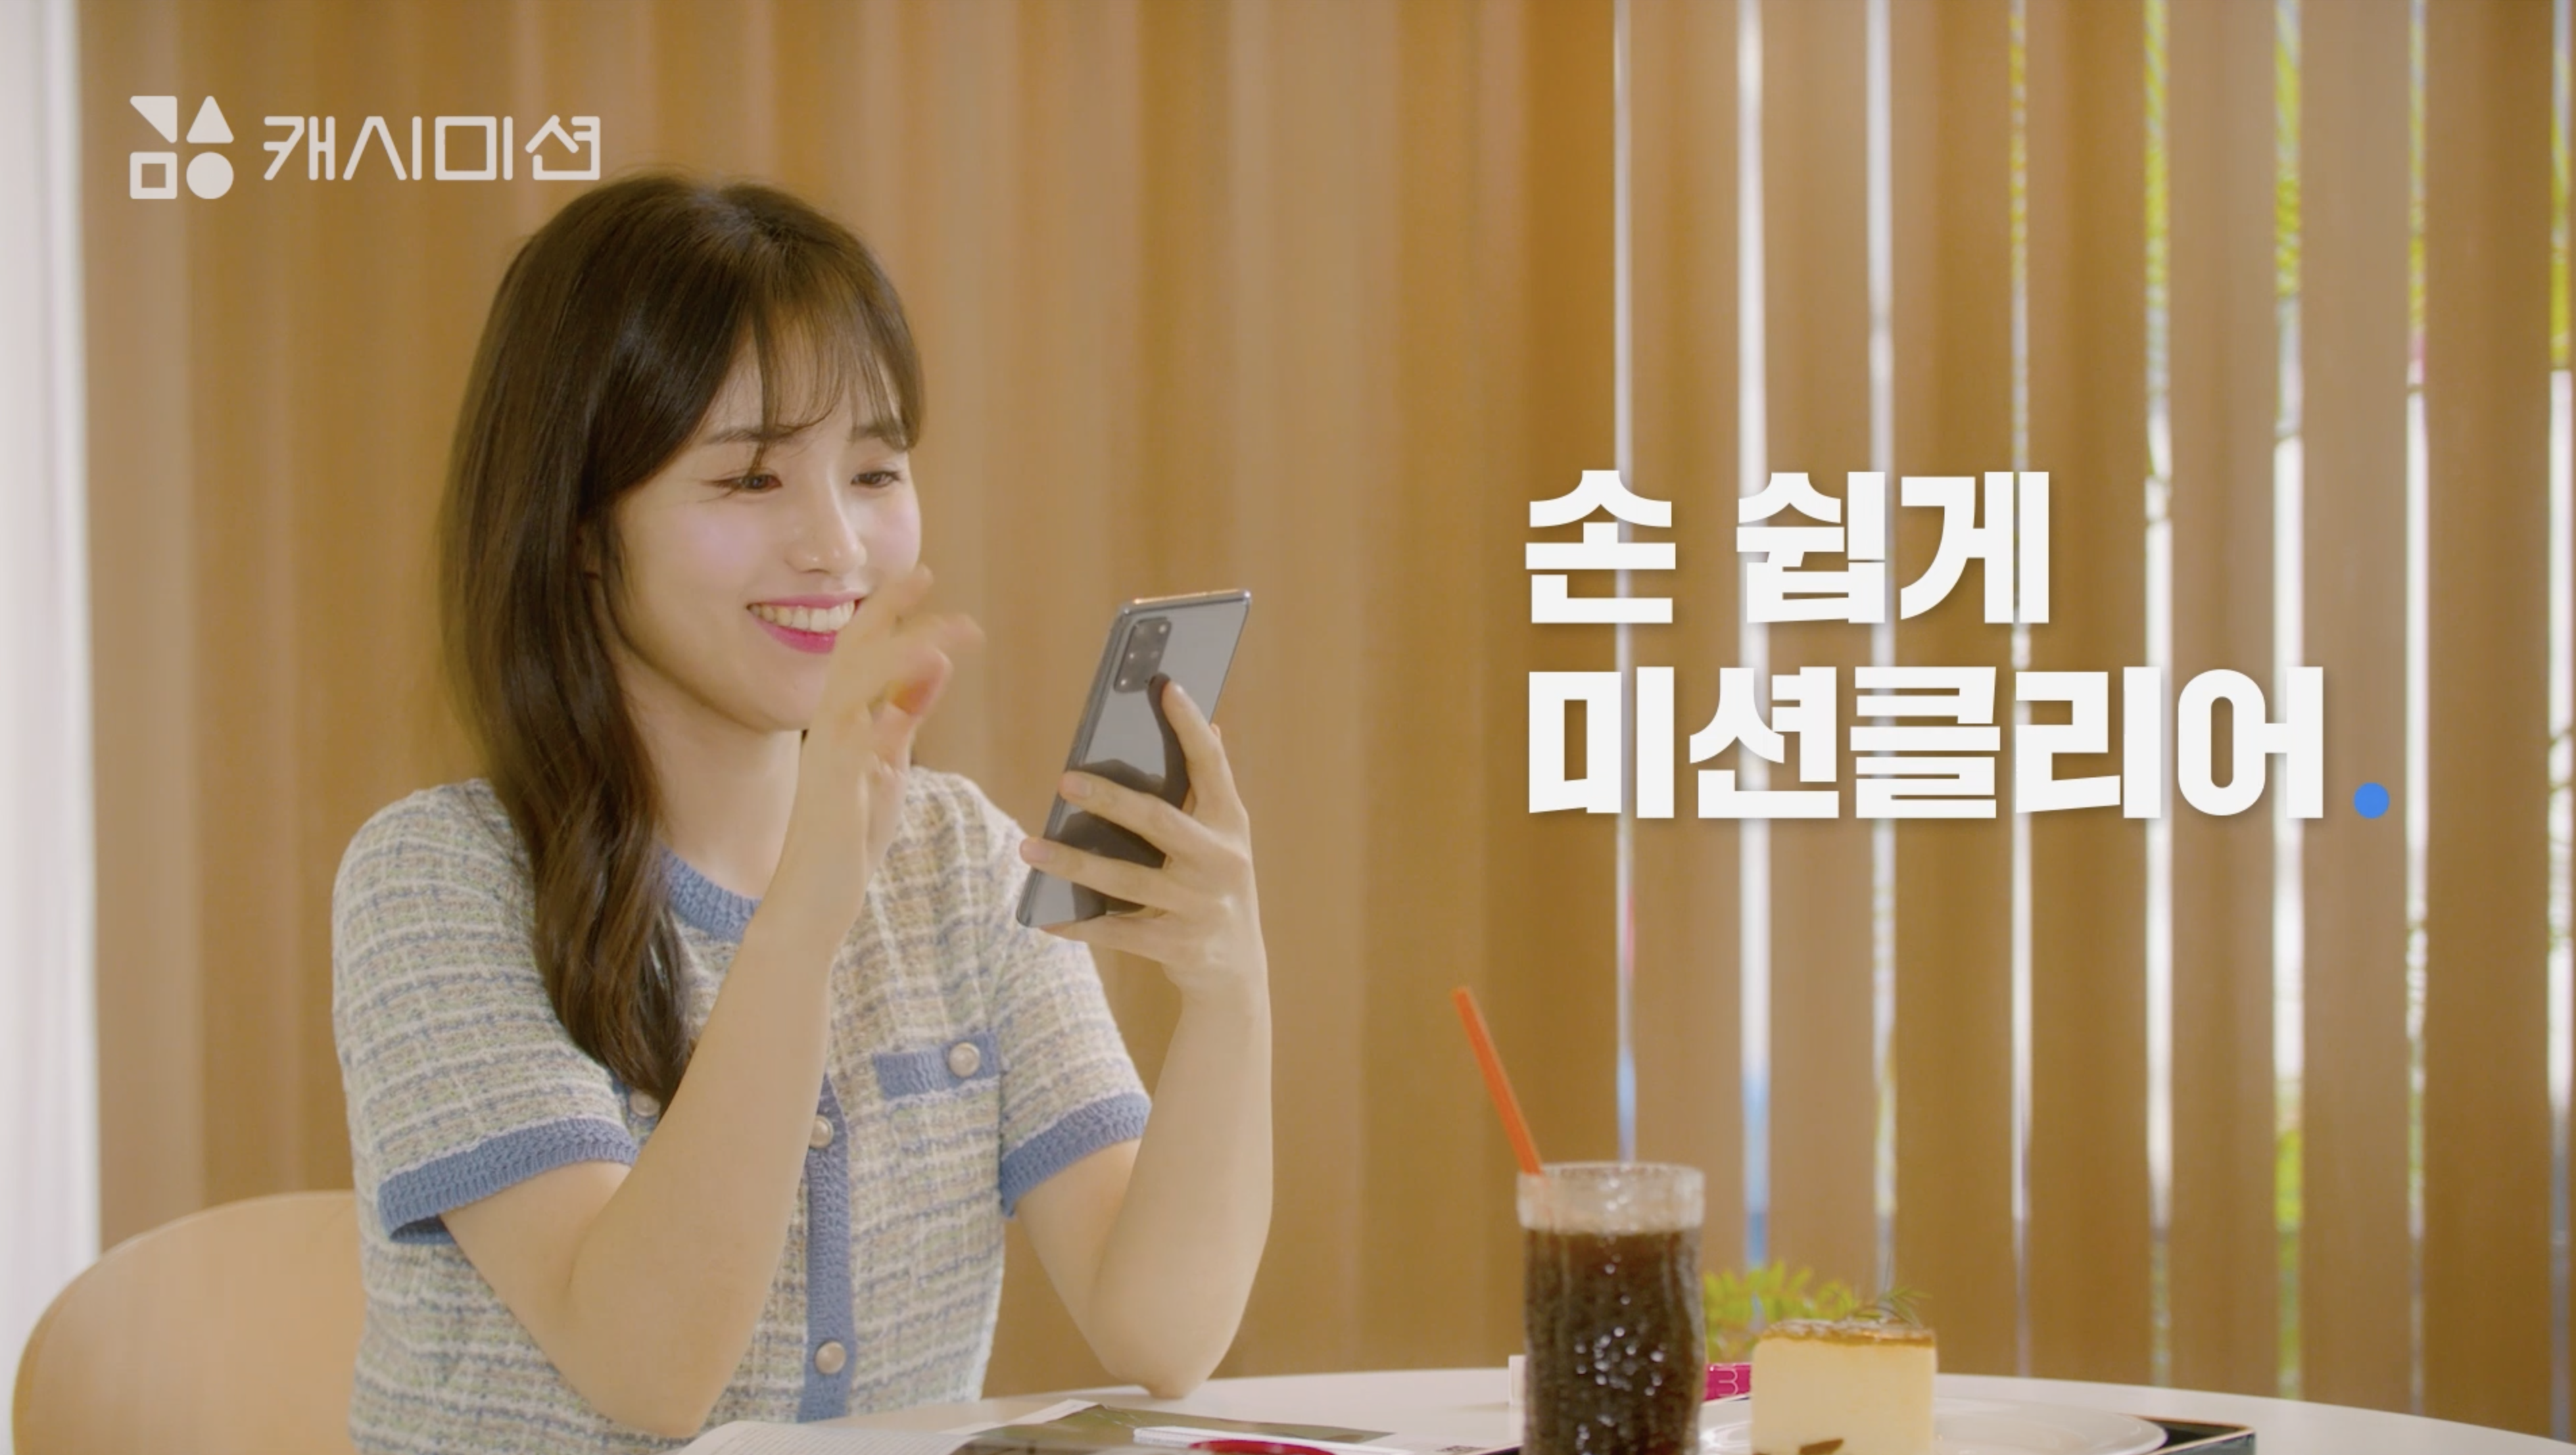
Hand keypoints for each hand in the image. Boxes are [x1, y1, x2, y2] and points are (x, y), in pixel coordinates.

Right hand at [774, 564, 981, 931]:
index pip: (863, 652)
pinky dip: (889, 710)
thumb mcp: (888, 766)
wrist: (813, 900)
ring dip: (904, 650)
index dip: (889, 613)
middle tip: (923, 574)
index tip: (920, 578)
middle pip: (853, 652)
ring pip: (856, 683)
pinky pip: (859, 738)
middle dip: (888, 611)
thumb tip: (933, 667)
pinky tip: (921, 687)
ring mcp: (829, 756)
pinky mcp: (835, 787)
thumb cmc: (848, 836)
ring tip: (949, 632)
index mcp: (843, 721)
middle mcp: (829, 729)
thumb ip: (905, 717)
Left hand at [1019, 682, 1265, 1008]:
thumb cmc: (1217, 887)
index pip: (1211, 765)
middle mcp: (1220, 861)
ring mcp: (1200, 905)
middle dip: (1111, 799)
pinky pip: (1117, 933)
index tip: (1166, 687)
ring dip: (1073, 865)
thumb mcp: (1225, 838)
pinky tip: (1045, 917)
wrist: (1235, 972)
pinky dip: (1079, 925)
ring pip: (1127, 881)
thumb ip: (1212, 789)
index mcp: (1231, 824)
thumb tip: (1210, 725)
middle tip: (1064, 780)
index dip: (1190, 726)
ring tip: (1027, 849)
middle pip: (1159, 822)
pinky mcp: (1178, 945)